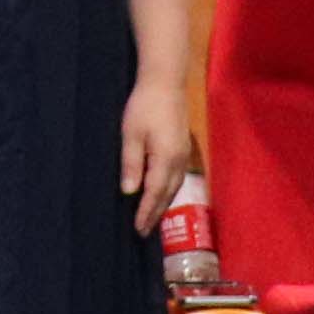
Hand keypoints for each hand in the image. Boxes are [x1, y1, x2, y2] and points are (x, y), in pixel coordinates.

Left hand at [115, 83, 197, 232]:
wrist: (166, 82)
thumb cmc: (145, 106)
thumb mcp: (131, 135)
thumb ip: (131, 164)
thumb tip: (130, 192)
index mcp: (165, 159)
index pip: (154, 193)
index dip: (146, 212)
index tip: (138, 229)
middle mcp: (178, 161)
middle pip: (167, 194)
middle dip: (155, 213)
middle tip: (143, 231)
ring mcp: (184, 154)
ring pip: (174, 187)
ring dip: (163, 204)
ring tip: (152, 217)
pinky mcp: (183, 147)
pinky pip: (177, 177)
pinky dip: (169, 190)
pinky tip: (162, 192)